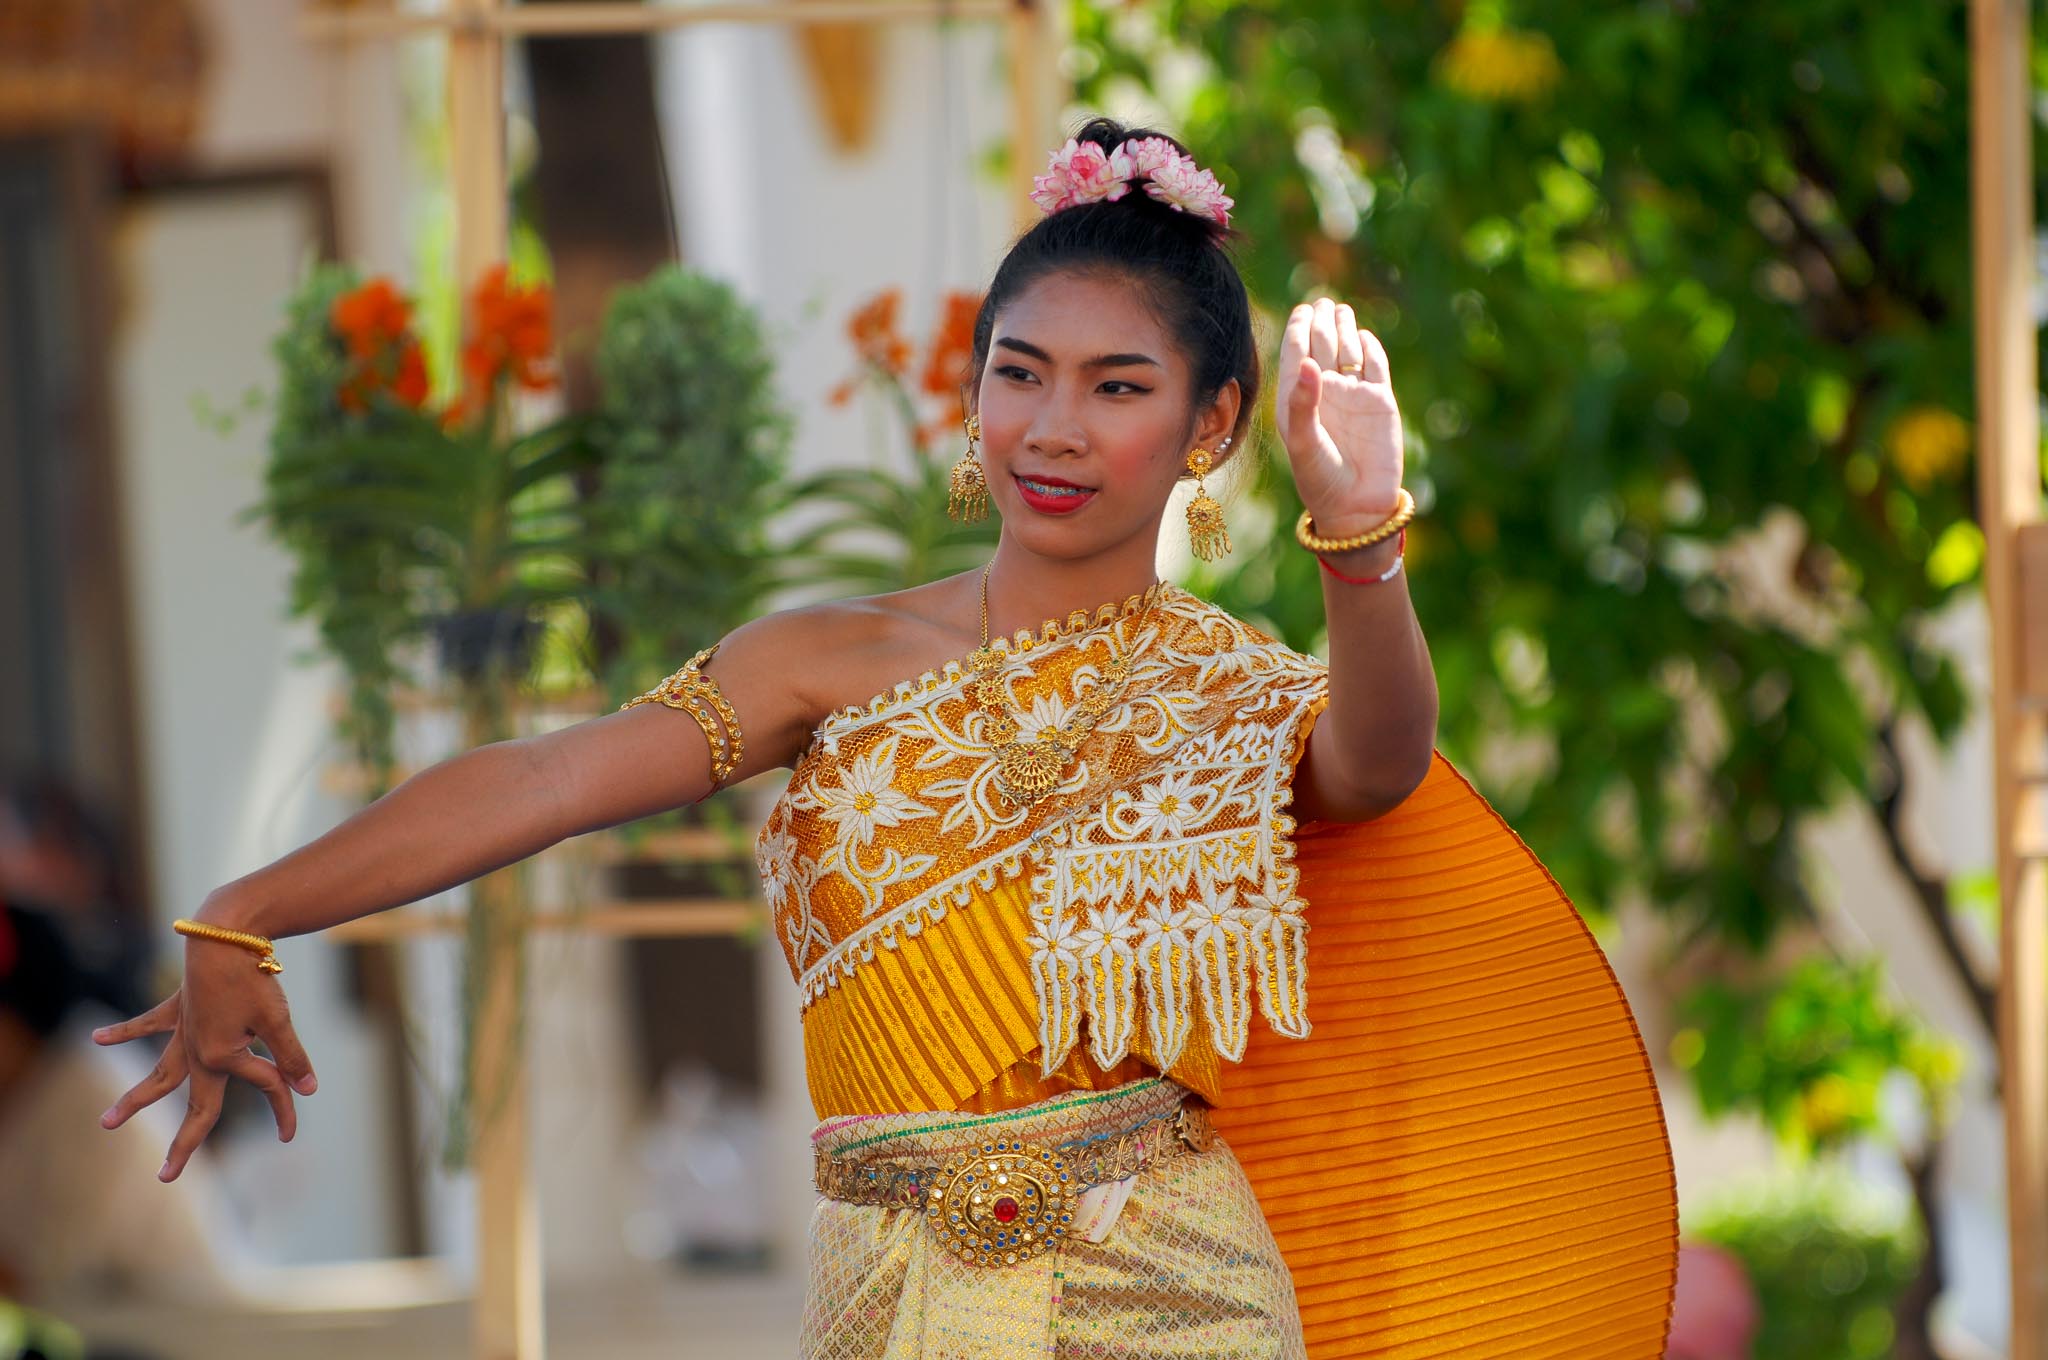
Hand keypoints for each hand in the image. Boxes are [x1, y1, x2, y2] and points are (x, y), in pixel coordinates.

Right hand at [93, 900, 316, 1180]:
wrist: (227, 935)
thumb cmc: (254, 977)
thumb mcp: (277, 1018)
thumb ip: (290, 1056)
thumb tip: (307, 1089)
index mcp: (224, 1057)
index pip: (264, 1087)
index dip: (284, 1109)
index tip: (292, 1135)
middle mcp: (198, 1052)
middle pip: (195, 1106)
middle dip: (184, 1143)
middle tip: (165, 1177)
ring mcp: (184, 1031)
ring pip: (160, 1074)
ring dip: (136, 1099)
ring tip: (107, 1123)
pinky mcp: (178, 1007)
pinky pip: (149, 1023)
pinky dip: (124, 1031)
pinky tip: (96, 1038)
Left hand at [1276, 297, 1405, 536]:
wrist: (1356, 505)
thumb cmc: (1320, 479)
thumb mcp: (1304, 443)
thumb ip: (1303, 403)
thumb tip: (1307, 362)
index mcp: (1298, 398)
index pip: (1296, 353)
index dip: (1298, 329)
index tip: (1302, 311)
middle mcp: (1325, 392)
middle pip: (1322, 345)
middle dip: (1321, 322)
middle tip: (1323, 304)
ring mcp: (1353, 395)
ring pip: (1348, 351)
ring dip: (1344, 329)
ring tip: (1340, 311)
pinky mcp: (1380, 402)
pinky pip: (1375, 367)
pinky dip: (1370, 349)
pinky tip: (1363, 337)